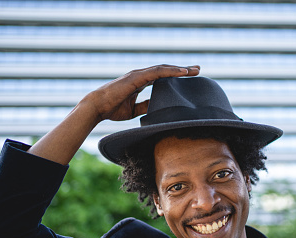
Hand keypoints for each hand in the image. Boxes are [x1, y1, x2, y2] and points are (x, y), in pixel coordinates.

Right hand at [81, 64, 200, 122]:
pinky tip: (183, 72)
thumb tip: (158, 108)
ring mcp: (139, 74)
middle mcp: (141, 75)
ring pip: (164, 69)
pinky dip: (171, 71)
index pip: (162, 77)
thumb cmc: (112, 109)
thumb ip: (146, 105)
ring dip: (180, 69)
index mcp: (141, 81)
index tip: (190, 77)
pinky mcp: (137, 77)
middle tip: (198, 70)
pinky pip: (157, 72)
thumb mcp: (135, 109)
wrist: (97, 107)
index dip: (176, 76)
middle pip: (166, 70)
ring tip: (194, 70)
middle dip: (182, 70)